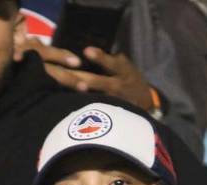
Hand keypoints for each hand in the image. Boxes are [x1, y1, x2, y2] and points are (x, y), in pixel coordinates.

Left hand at [22, 39, 155, 112]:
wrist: (145, 103)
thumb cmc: (130, 79)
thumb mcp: (126, 66)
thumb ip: (111, 59)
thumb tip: (89, 50)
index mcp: (123, 71)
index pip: (111, 63)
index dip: (99, 57)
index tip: (86, 51)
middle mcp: (118, 86)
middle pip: (97, 81)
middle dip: (80, 77)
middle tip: (63, 72)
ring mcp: (112, 101)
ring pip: (93, 96)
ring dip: (77, 91)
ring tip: (61, 85)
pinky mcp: (108, 112)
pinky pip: (92, 106)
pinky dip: (80, 103)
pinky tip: (65, 99)